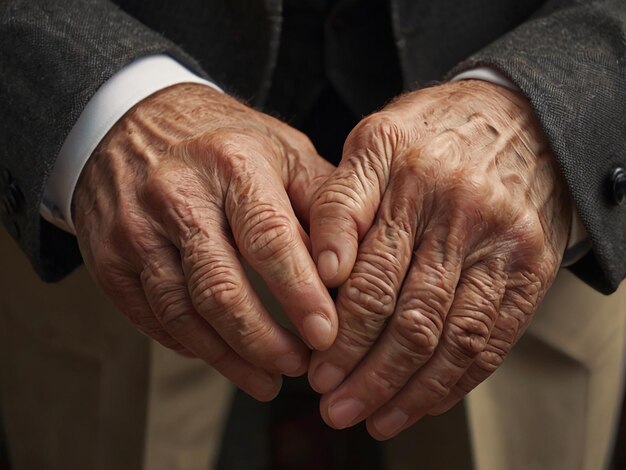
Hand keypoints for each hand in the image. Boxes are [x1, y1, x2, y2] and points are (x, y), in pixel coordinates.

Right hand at [73, 83, 336, 400]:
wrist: (133, 120)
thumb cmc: (224, 140)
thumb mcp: (282, 150)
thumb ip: (321, 203)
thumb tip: (352, 268)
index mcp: (234, 164)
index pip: (270, 240)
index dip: (300, 295)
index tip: (328, 336)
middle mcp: (178, 194)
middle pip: (221, 288)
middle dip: (264, 341)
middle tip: (299, 368)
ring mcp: (135, 227)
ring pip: (182, 312)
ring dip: (228, 357)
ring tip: (266, 378)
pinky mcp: (109, 255)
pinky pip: (151, 316)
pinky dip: (190, 345)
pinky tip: (221, 355)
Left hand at [307, 80, 571, 436]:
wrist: (517, 115)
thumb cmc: (430, 132)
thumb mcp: (373, 141)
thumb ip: (341, 202)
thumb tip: (322, 270)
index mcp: (404, 176)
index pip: (368, 272)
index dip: (338, 328)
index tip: (314, 363)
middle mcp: (455, 209)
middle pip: (407, 314)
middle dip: (364, 370)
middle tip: (332, 404)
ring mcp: (499, 240)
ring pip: (450, 336)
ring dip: (405, 388)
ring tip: (370, 417)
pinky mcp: (531, 265)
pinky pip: (492, 337)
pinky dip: (455, 381)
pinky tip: (422, 403)